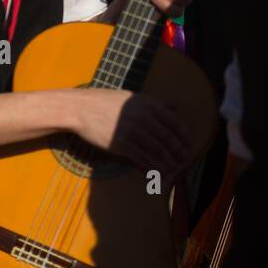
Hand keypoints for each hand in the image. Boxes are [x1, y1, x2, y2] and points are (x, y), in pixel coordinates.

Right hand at [70, 88, 195, 177]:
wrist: (79, 109)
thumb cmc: (104, 102)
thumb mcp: (132, 97)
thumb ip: (156, 103)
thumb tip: (176, 106)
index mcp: (148, 104)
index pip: (175, 122)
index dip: (184, 137)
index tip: (188, 145)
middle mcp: (142, 117)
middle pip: (168, 139)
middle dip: (178, 153)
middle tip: (184, 161)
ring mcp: (131, 131)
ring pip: (157, 151)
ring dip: (167, 162)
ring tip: (172, 169)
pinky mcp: (120, 144)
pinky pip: (141, 158)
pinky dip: (151, 166)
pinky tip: (155, 171)